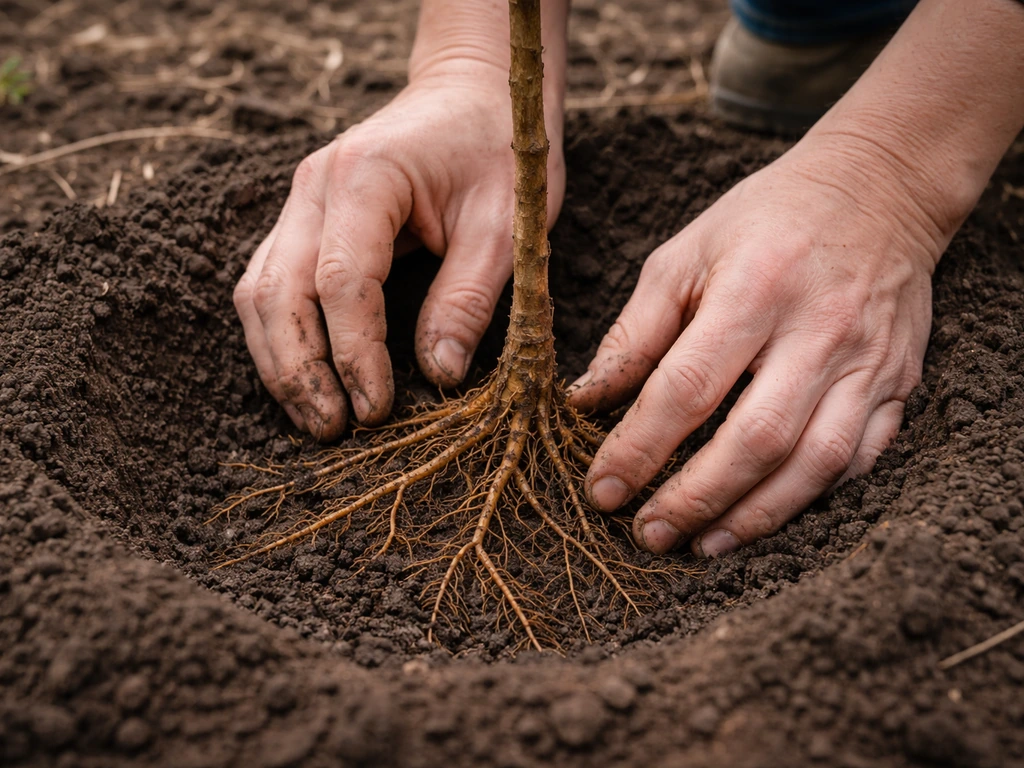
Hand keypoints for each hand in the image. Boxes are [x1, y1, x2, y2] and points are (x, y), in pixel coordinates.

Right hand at [234, 64, 564, 439]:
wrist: (474, 90)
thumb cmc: (498, 149)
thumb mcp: (506, 224)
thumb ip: (469, 297)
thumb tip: (441, 375)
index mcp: (367, 177)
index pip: (341, 281)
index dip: (355, 353)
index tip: (378, 408)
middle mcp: (315, 186)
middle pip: (278, 291)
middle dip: (300, 371)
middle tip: (334, 429)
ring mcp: (300, 200)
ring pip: (259, 291)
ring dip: (280, 361)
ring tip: (316, 417)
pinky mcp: (304, 218)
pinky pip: (271, 282)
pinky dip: (281, 335)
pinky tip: (307, 375)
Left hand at [568, 134, 944, 557]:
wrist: (878, 189)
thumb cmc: (763, 221)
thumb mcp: (683, 256)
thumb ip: (635, 333)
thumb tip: (587, 402)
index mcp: (752, 290)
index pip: (686, 388)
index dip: (640, 448)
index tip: (603, 489)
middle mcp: (816, 331)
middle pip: (754, 438)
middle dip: (695, 497)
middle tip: (648, 533)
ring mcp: (866, 362)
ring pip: (813, 462)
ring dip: (754, 516)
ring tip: (701, 545)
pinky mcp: (897, 381)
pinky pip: (861, 457)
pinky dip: (810, 496)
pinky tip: (765, 516)